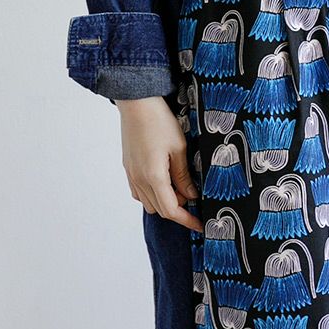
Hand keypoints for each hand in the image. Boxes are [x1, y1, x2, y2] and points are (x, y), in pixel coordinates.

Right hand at [117, 96, 201, 231]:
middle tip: (195, 198)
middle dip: (179, 210)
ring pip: (148, 203)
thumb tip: (191, 196)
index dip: (188, 221)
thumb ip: (184, 176)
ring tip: (180, 187)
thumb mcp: (180, 149)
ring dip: (165, 202)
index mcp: (154, 177)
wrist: (136, 103)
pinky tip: (165, 182)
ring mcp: (131, 174)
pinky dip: (153, 194)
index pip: (172, 210)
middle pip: (160, 210)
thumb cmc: (159, 121)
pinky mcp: (128, 168)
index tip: (201, 225)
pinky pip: (139, 192)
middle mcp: (139, 179)